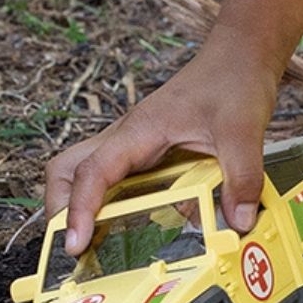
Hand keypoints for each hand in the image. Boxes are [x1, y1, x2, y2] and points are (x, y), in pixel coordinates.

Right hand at [44, 30, 278, 253]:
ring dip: (80, 208)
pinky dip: (112, 206)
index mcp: (139, 130)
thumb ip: (241, 178)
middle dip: (60, 209)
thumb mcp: (243, 131)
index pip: (92, 171)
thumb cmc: (233, 79)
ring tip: (92, 246)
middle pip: (67, 171)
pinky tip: (132, 230)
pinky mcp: (149, 153)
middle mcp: (128, 139)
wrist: (240, 55)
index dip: (78, 209)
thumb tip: (238, 223)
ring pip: (85, 175)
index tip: (75, 243)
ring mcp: (134, 146)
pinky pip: (116, 181)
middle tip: (73, 246)